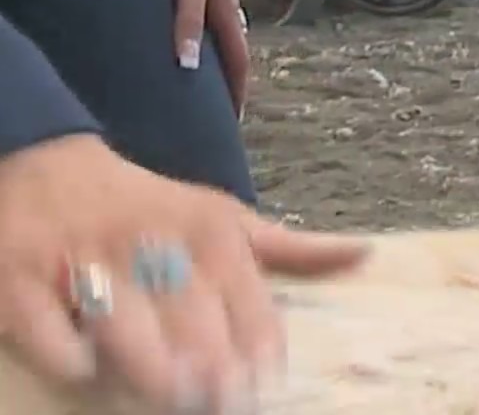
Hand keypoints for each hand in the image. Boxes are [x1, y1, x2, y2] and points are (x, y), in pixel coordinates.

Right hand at [0, 135, 365, 408]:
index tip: (264, 386)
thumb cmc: (149, 209)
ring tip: (170, 396)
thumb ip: (293, 248)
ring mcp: (84, 265)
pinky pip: (54, 341)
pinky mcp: (23, 285)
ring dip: (152, 373)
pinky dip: (74, 364)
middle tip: (222, 403)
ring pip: (126, 332)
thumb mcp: (225, 218)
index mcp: (209, 233)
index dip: (259, 352)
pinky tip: (92, 370)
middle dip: (212, 372)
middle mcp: (152, 246)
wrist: (46, 167)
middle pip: (193, 322)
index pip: (248, 301)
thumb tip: (364, 255)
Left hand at [160, 0, 248, 115]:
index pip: (239, 60)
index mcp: (226, 6)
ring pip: (211, 33)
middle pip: (228, 49)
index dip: (239, 90)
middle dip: (225, 80)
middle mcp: (220, 2)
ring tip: (191, 82)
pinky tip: (175, 37)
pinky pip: (194, 16)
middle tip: (212, 112)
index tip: (233, 124)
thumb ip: (188, 18)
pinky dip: (191, 35)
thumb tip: (191, 65)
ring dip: (207, 58)